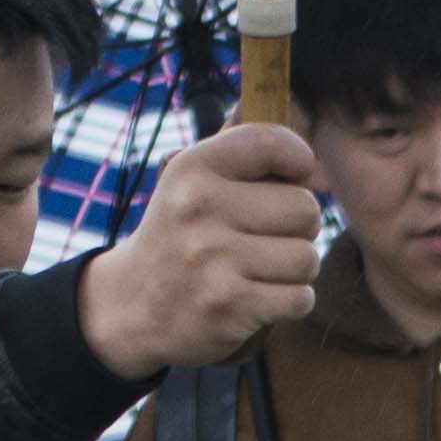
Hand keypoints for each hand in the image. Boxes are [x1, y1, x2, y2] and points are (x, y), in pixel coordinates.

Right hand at [80, 121, 330, 382]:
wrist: (134, 305)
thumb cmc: (183, 235)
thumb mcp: (193, 183)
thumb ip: (241, 151)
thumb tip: (302, 134)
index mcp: (192, 168)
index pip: (272, 142)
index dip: (299, 160)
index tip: (291, 177)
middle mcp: (199, 207)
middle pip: (305, 209)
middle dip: (299, 227)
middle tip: (268, 235)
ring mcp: (213, 259)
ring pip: (306, 257)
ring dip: (295, 268)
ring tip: (261, 268)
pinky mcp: (229, 306)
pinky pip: (300, 298)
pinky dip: (291, 301)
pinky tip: (260, 296)